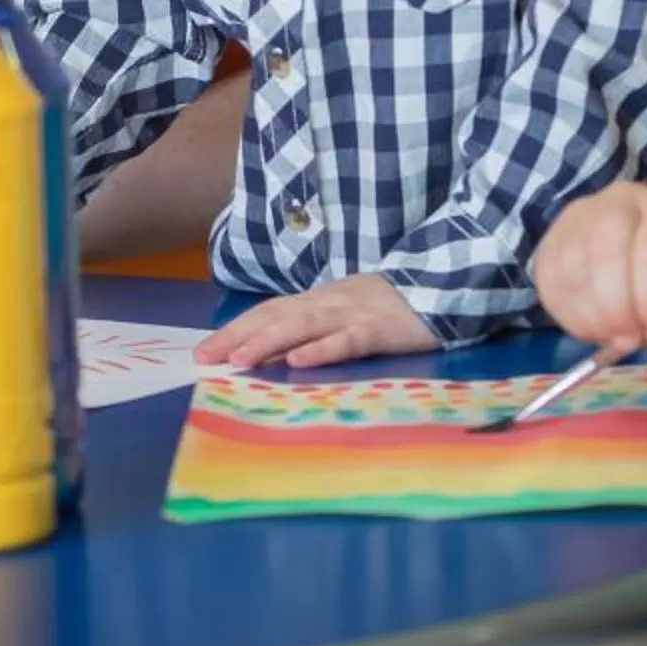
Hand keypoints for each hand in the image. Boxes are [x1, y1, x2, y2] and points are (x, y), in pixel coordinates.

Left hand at [196, 272, 438, 368]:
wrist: (443, 283)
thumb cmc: (390, 305)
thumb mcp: (345, 312)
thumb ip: (313, 326)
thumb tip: (272, 349)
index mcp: (316, 300)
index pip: (266, 312)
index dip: (234, 329)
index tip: (203, 351)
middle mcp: (326, 302)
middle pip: (274, 316)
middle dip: (237, 336)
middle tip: (204, 357)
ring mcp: (351, 313)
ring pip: (302, 325)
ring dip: (268, 341)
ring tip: (239, 360)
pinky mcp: (378, 329)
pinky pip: (346, 340)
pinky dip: (321, 349)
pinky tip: (299, 361)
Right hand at [532, 182, 646, 351]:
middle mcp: (618, 200)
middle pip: (605, 248)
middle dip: (617, 306)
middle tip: (631, 341)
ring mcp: (578, 215)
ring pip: (571, 263)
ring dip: (590, 313)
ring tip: (613, 336)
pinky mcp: (551, 239)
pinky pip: (547, 277)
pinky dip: (567, 312)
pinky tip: (591, 327)